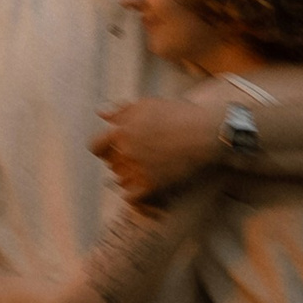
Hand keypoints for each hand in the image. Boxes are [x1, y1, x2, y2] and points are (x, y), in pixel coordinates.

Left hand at [89, 97, 221, 200]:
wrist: (207, 132)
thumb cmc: (178, 114)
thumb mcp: (146, 105)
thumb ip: (120, 111)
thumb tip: (101, 114)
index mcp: (121, 130)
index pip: (95, 146)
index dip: (103, 148)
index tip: (113, 149)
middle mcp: (126, 151)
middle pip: (110, 164)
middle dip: (121, 160)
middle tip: (140, 157)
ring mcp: (139, 168)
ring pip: (121, 180)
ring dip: (129, 177)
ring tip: (146, 171)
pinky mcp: (154, 184)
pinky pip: (132, 197)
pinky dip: (136, 195)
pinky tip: (146, 188)